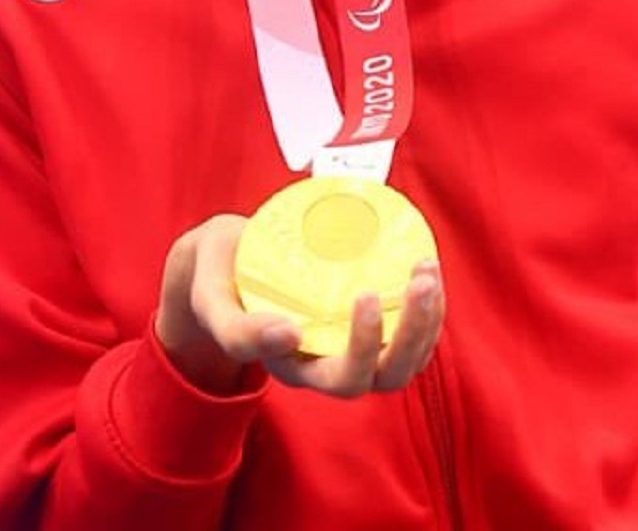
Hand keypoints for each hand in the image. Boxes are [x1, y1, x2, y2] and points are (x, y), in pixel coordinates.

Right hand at [154, 214, 444, 398]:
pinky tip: (425, 266)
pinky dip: (427, 306)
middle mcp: (326, 365)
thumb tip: (289, 336)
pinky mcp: (367, 324)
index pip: (339, 376)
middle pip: (384, 376)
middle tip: (419, 280)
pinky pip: (410, 333)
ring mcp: (349, 346)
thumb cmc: (215, 277)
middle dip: (411, 333)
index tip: (364, 295)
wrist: (222, 260)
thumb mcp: (210, 300)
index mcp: (291, 366)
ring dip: (427, 320)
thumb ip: (236, 328)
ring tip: (426, 268)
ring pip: (405, 360)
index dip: (364, 345)